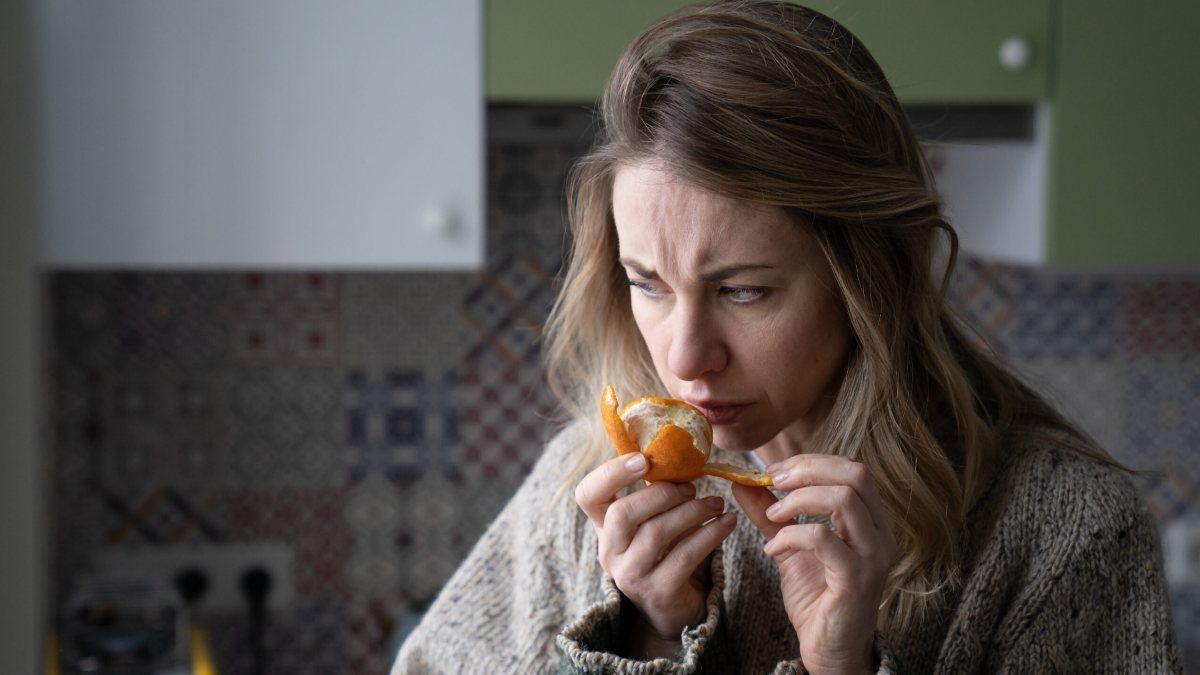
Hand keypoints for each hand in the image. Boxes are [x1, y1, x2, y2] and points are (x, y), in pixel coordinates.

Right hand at [575, 452, 737, 655]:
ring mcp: (630, 575)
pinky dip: (711, 534)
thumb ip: (655, 491)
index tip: (644, 459)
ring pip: (657, 533)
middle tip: (691, 488)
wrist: (674, 607)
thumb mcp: (652, 520)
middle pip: (622, 513)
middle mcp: (609, 551)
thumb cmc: (664, 551)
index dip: (610, 473)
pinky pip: (685, 555)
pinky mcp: (657, 592)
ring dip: (693, 511)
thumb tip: (677, 452)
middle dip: (662, 493)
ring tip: (716, 503)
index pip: (587, 495)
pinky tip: (727, 522)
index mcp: (602, 526)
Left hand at [731, 455, 896, 674]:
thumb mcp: (789, 546)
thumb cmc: (817, 598)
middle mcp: (880, 534)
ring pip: (843, 499)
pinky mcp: (856, 579)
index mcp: (871, 521)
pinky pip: (822, 538)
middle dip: (808, 470)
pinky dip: (791, 535)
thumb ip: (770, 514)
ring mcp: (873, 556)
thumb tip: (743, 482)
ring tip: (772, 516)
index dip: (811, 462)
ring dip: (799, 500)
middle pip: (855, 475)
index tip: (774, 472)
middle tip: (773, 482)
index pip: (852, 470)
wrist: (829, 649)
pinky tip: (772, 549)